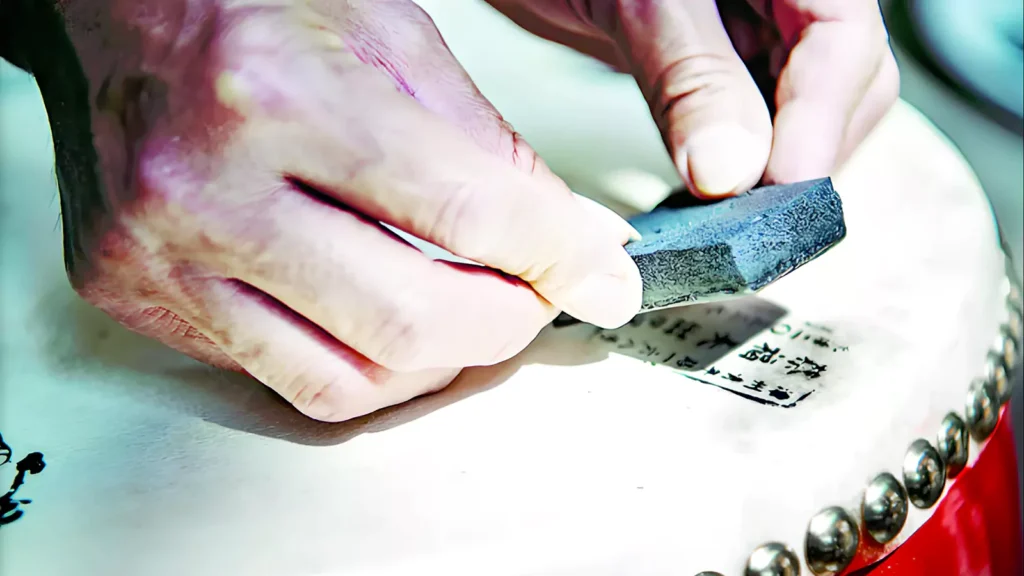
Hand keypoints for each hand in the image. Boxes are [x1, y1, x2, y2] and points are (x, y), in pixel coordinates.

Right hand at [57, 0, 640, 421]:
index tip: (597, 276)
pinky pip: (281, 377)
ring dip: (437, 363)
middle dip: (504, 325)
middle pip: (405, 322)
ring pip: (344, 380)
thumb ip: (491, 153)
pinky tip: (382, 322)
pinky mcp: (138, 296)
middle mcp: (204, 185)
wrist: (121, 13)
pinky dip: (361, 365)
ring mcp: (158, 254)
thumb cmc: (252, 5)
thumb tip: (569, 244)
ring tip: (465, 316)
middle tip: (536, 299)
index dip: (557, 255)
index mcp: (275, 93)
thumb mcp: (394, 41)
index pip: (464, 213)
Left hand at [487, 0, 899, 196]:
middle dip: (803, 150)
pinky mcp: (709, 59)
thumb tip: (731, 170)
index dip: (821, 116)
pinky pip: (746, 116)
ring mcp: (748, 26)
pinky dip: (730, 161)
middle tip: (753, 218)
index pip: (844, 35)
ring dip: (768, 167)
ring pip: (797, 108)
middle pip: (841, 79)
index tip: (782, 186)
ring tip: (725, 215)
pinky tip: (702, 194)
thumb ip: (689, 74)